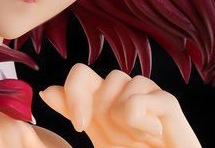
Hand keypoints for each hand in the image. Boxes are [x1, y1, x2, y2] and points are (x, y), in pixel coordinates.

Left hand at [39, 64, 200, 147]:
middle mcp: (124, 88)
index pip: (80, 74)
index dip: (73, 95)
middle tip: (121, 141)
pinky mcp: (167, 102)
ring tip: (140, 141)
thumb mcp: (99, 139)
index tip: (80, 126)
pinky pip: (135, 104)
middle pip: (99, 78)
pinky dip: (139, 127)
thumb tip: (48, 91)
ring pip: (116, 85)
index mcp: (105, 97)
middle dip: (100, 116)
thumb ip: (75, 113)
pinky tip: (155, 136)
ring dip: (121, 125)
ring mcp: (146, 92)